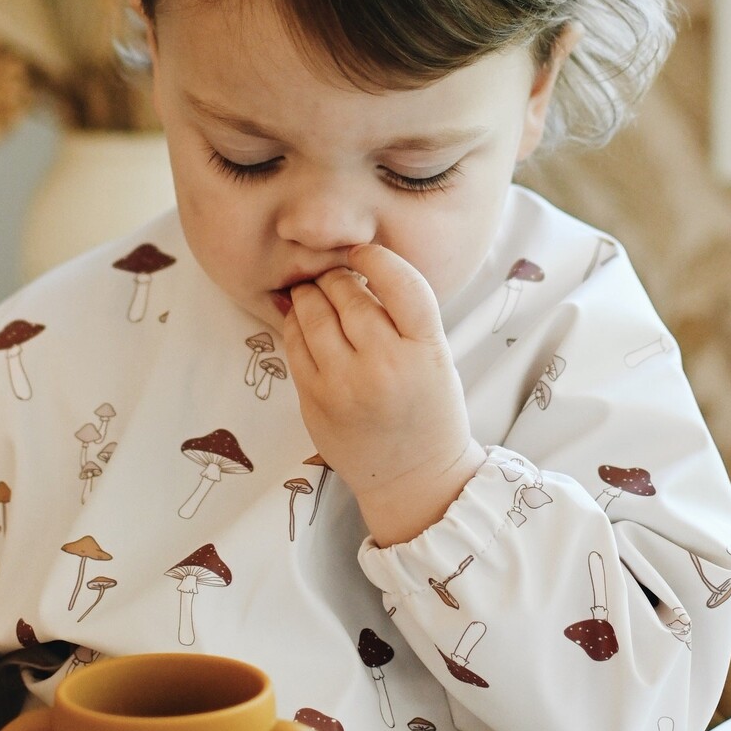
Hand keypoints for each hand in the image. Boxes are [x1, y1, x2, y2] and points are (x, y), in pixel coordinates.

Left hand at [281, 242, 485, 546]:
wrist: (414, 477)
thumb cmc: (428, 412)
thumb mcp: (436, 357)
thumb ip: (404, 316)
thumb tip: (355, 268)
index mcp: (426, 350)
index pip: (400, 282)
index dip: (376, 257)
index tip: (364, 253)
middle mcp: (385, 366)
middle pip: (348, 295)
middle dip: (337, 276)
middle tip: (336, 275)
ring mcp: (345, 385)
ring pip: (314, 314)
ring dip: (311, 293)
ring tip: (315, 291)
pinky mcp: (315, 400)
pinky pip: (294, 344)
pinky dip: (295, 322)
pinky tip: (302, 318)